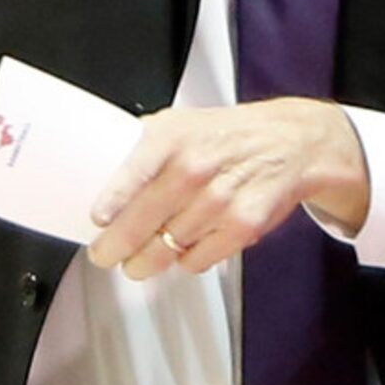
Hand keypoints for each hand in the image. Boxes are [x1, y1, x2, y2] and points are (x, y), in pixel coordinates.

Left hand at [85, 99, 369, 281]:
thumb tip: (104, 166)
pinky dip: (183, 261)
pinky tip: (179, 252)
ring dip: (147, 261)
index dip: (112, 202)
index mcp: (172, 139)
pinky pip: (198, 260)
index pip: (132, 174)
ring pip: (167, 248)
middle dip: (116, 247)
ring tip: (136, 262)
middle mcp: (194, 169)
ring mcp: (220, 200)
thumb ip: (143, 144)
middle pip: (143, 222)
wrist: (288, 143)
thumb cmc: (226, 134)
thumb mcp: (179, 122)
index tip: (96, 221)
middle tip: (104, 255)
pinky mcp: (243, 227)